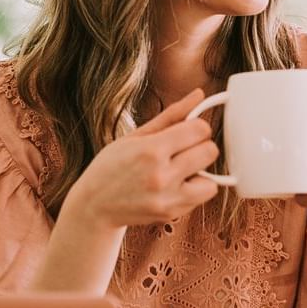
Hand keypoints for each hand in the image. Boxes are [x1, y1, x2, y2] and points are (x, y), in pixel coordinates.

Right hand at [69, 89, 220, 228]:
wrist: (94, 206)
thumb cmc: (111, 166)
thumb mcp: (135, 136)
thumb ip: (171, 115)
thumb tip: (200, 94)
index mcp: (151, 150)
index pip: (200, 130)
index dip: (197, 126)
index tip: (187, 130)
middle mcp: (161, 176)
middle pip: (210, 152)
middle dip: (201, 147)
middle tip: (184, 150)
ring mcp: (167, 199)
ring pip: (212, 181)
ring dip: (201, 173)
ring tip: (180, 171)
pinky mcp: (171, 214)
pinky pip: (201, 198)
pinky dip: (194, 190)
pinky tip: (175, 185)